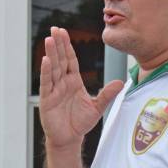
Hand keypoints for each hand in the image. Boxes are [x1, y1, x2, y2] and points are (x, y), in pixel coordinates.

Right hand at [40, 27, 123, 149]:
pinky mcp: (47, 99)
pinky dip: (46, 71)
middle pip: (60, 60)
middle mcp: (63, 83)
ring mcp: (54, 90)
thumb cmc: (80, 122)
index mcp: (74, 81)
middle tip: (54, 28)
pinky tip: (45, 60)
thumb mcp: (97, 107)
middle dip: (58, 44)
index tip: (64, 32)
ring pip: (53, 68)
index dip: (67, 46)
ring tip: (49, 39)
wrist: (69, 138)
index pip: (70, 60)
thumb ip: (107, 94)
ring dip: (51, 53)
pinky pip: (47, 83)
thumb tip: (121, 82)